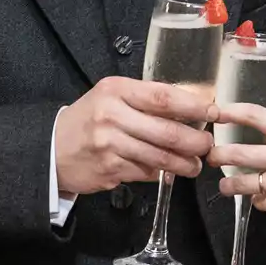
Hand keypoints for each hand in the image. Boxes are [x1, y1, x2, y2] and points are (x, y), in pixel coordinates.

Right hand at [55, 77, 215, 194]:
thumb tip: (191, 110)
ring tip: (195, 165)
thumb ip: (145, 100)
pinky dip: (160, 173)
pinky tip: (167, 171)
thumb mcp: (111, 97)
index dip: (193, 106)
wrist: (52, 148)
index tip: (213, 112)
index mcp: (116, 91)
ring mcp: (110, 145)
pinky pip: (145, 172)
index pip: (163, 97)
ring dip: (184, 164)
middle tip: (208, 145)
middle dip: (195, 142)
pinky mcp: (109, 169)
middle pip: (167, 132)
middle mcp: (112, 116)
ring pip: (160, 157)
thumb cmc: (89, 119)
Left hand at [210, 103, 265, 239]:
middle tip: (210, 155)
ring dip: (229, 184)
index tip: (214, 111)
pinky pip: (259, 202)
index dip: (230, 111)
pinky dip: (259, 201)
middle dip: (217, 154)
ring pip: (240, 182)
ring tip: (226, 184)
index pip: (255, 115)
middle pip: (236, 152)